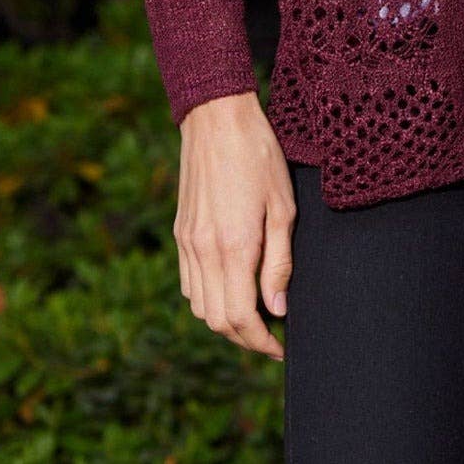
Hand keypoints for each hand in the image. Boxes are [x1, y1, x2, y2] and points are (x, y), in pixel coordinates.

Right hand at [174, 90, 294, 359]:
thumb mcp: (283, 205)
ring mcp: (187, 243)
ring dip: (225, 321)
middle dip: (245, 338)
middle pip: (217, 321)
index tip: (280, 346)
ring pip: (199, 307)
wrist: (216, 117)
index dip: (261, 342)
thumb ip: (279, 261)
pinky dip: (206, 298)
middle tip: (271, 335)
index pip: (242, 318)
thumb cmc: (258, 155)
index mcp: (233, 247)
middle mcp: (204, 251)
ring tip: (254, 313)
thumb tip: (278, 308)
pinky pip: (188, 284)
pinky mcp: (180, 232)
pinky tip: (229, 286)